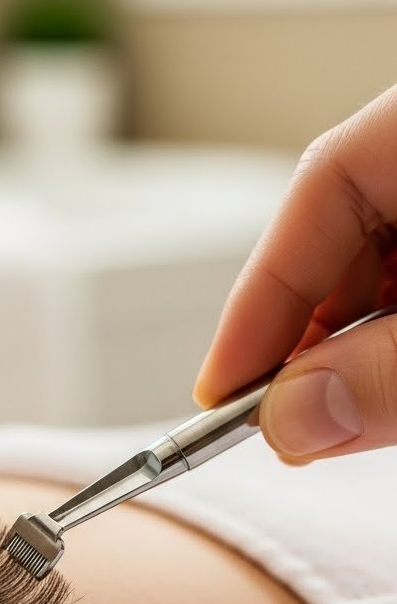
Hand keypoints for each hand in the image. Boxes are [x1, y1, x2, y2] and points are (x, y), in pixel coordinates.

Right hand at [194, 85, 396, 462]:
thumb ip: (388, 373)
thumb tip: (293, 422)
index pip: (324, 181)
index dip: (263, 291)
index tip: (223, 386)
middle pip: (350, 224)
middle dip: (310, 328)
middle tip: (278, 415)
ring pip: (388, 255)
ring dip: (356, 338)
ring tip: (336, 407)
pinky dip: (394, 331)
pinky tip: (384, 379)